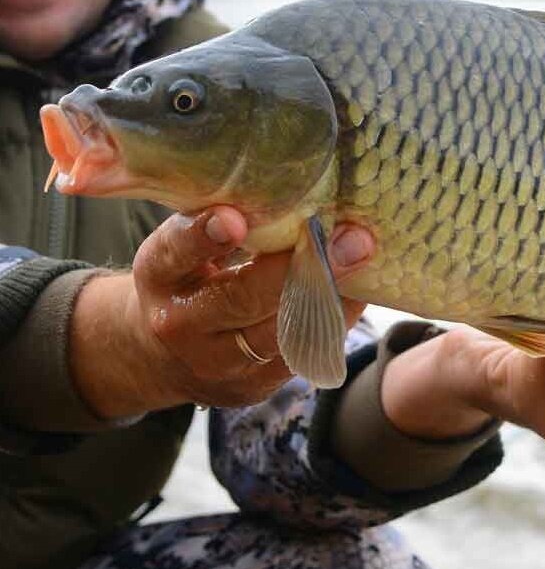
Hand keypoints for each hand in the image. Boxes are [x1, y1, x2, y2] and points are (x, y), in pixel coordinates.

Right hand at [71, 207, 373, 417]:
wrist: (158, 354)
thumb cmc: (187, 276)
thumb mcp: (183, 246)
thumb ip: (220, 219)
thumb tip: (292, 181)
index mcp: (158, 276)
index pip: (177, 252)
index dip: (204, 236)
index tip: (233, 218)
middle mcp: (181, 324)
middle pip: (242, 298)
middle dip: (301, 266)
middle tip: (350, 238)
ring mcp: (216, 362)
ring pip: (280, 331)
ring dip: (330, 295)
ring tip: (363, 260)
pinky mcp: (249, 387)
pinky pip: (300, 353)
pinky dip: (333, 321)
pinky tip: (355, 291)